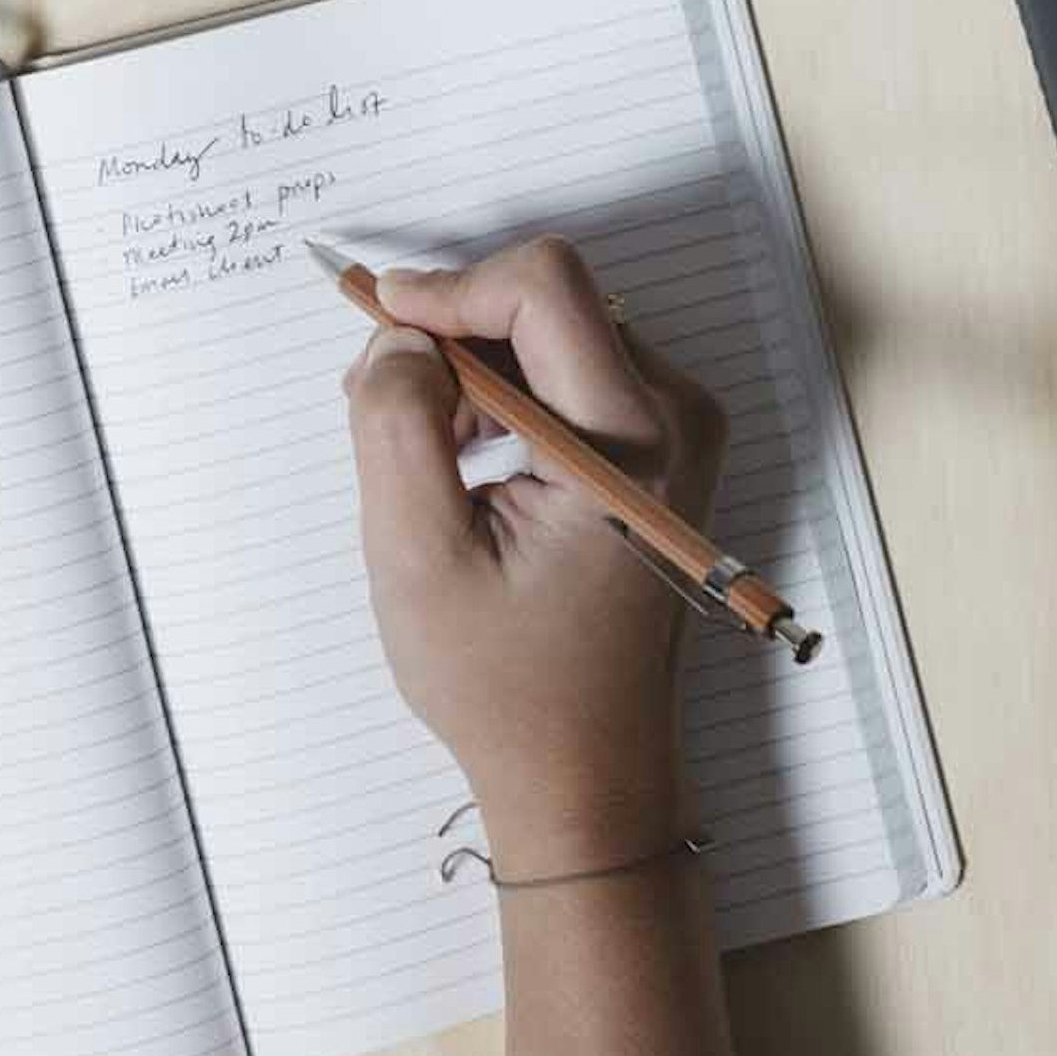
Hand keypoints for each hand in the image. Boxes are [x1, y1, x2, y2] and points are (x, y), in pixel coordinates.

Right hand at [342, 238, 728, 870]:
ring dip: (472, 370)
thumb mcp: (418, 555)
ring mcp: (676, 432)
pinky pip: (568, 370)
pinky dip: (503, 395)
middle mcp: (676, 419)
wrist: (587, 768)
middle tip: (384, 408)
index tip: (380, 325)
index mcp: (632, 441)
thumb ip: (399, 424)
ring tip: (425, 457)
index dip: (449, 289)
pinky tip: (465, 462)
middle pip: (547, 302)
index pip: (543, 287)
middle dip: (452, 335)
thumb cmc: (506, 684)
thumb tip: (403, 336)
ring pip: (551, 331)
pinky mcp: (659, 448)